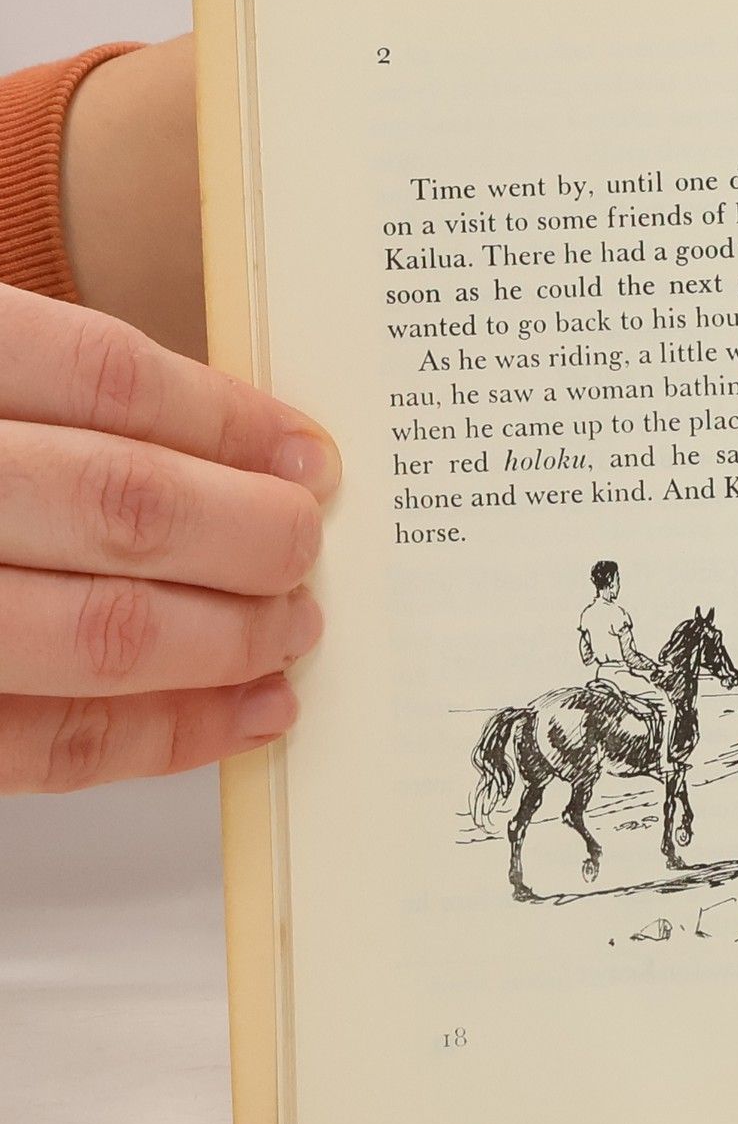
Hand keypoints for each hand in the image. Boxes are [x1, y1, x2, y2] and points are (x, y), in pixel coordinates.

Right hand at [0, 286, 335, 793]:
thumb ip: (44, 395)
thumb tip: (240, 449)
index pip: (102, 379)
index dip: (228, 421)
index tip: (307, 453)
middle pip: (122, 506)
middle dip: (250, 536)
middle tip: (306, 546)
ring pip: (101, 635)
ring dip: (228, 639)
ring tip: (292, 630)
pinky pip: (47, 745)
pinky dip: (165, 736)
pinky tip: (242, 716)